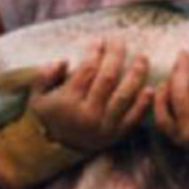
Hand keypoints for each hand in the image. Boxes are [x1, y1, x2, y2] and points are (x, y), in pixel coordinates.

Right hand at [28, 38, 151, 153]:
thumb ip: (43, 77)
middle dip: (116, 55)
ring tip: (143, 58)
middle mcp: (88, 113)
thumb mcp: (38, 96)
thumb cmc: (52, 115)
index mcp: (69, 101)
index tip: (100, 40)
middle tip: (120, 41)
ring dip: (137, 74)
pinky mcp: (116, 134)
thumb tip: (63, 61)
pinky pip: (134, 117)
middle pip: (108, 78)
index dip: (96, 52)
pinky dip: (144, 103)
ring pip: (124, 95)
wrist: (61, 148)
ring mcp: (104, 125)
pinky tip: (151, 88)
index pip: (87, 70)